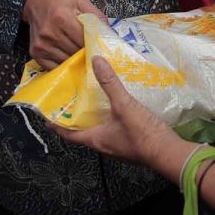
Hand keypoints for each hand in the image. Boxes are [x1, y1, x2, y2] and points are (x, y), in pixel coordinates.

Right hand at [21, 0, 104, 69]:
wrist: (35, 2)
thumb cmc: (60, 2)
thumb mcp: (80, 2)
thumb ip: (96, 16)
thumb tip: (110, 34)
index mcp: (62, 18)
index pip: (84, 39)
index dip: (94, 45)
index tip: (101, 49)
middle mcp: (50, 33)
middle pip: (76, 52)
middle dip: (87, 54)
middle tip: (94, 55)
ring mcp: (41, 45)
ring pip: (67, 61)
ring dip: (77, 61)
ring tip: (83, 57)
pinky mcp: (36, 54)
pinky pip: (55, 67)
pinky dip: (65, 66)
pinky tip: (71, 61)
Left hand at [51, 56, 183, 166]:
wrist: (167, 152)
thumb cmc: (141, 133)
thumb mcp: (124, 105)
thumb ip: (110, 84)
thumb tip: (96, 61)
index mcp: (95, 139)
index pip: (68, 134)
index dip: (57, 125)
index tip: (47, 115)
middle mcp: (103, 145)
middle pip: (83, 132)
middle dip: (76, 118)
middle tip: (72, 101)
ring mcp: (117, 146)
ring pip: (99, 131)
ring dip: (94, 118)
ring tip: (93, 100)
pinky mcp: (131, 143)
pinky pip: (114, 130)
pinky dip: (110, 119)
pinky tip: (118, 107)